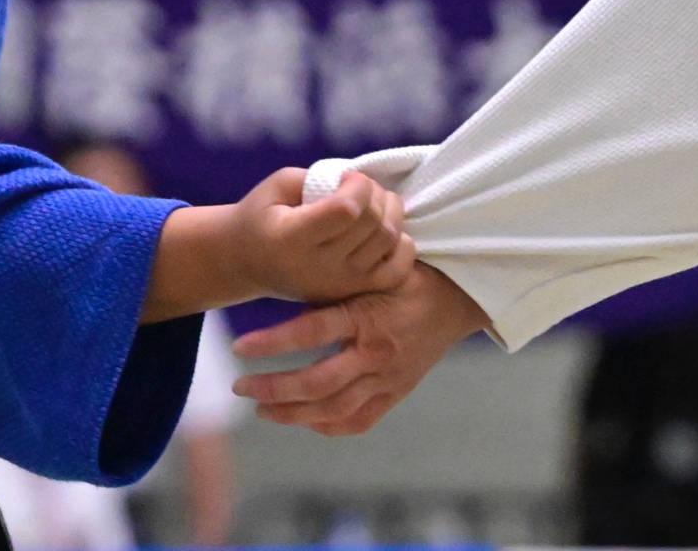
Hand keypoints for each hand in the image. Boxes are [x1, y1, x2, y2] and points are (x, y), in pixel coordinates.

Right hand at [139, 168, 413, 323]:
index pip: (347, 210)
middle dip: (375, 193)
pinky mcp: (352, 292)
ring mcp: (338, 284)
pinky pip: (397, 269)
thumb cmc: (261, 216)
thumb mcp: (277, 186)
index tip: (346, 177)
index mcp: (291, 239)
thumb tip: (358, 182)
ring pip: (389, 240)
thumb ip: (317, 178)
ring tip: (371, 204)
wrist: (246, 262)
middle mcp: (317, 268)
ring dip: (390, 212)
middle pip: (372, 223)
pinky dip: (401, 245)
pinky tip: (382, 230)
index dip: (358, 185)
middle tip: (359, 187)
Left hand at [233, 261, 489, 435]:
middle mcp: (376, 353)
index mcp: (367, 316)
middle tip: (240, 386)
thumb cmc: (409, 277)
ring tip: (262, 409)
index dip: (270, 343)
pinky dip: (328, 425)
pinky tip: (305, 420)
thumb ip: (335, 286)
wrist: (459, 298)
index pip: (310, 333)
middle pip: (316, 383)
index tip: (238, 348)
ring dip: (291, 413)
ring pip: (333, 410)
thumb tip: (286, 290)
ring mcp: (388, 378)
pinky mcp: (397, 392)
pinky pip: (359, 421)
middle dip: (272, 389)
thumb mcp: (372, 271)